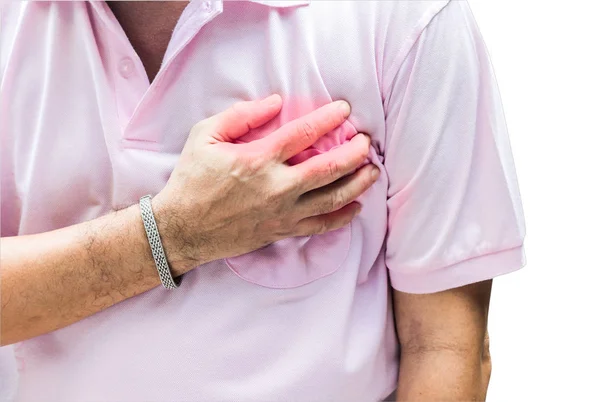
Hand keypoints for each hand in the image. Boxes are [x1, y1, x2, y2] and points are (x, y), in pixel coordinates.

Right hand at [152, 94, 378, 273]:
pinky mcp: (281, 231)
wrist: (182, 229)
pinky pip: (320, 227)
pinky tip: (355, 207)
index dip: (328, 118)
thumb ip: (240, 116)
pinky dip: (342, 218)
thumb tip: (275, 103)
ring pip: (331, 199)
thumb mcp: (205, 137)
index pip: (303, 133)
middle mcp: (277, 187)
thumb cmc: (192, 180)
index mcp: (258, 160)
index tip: (345, 109)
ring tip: (372, 172)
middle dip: (354, 154)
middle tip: (367, 142)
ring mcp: (282, 213)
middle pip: (328, 169)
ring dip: (357, 184)